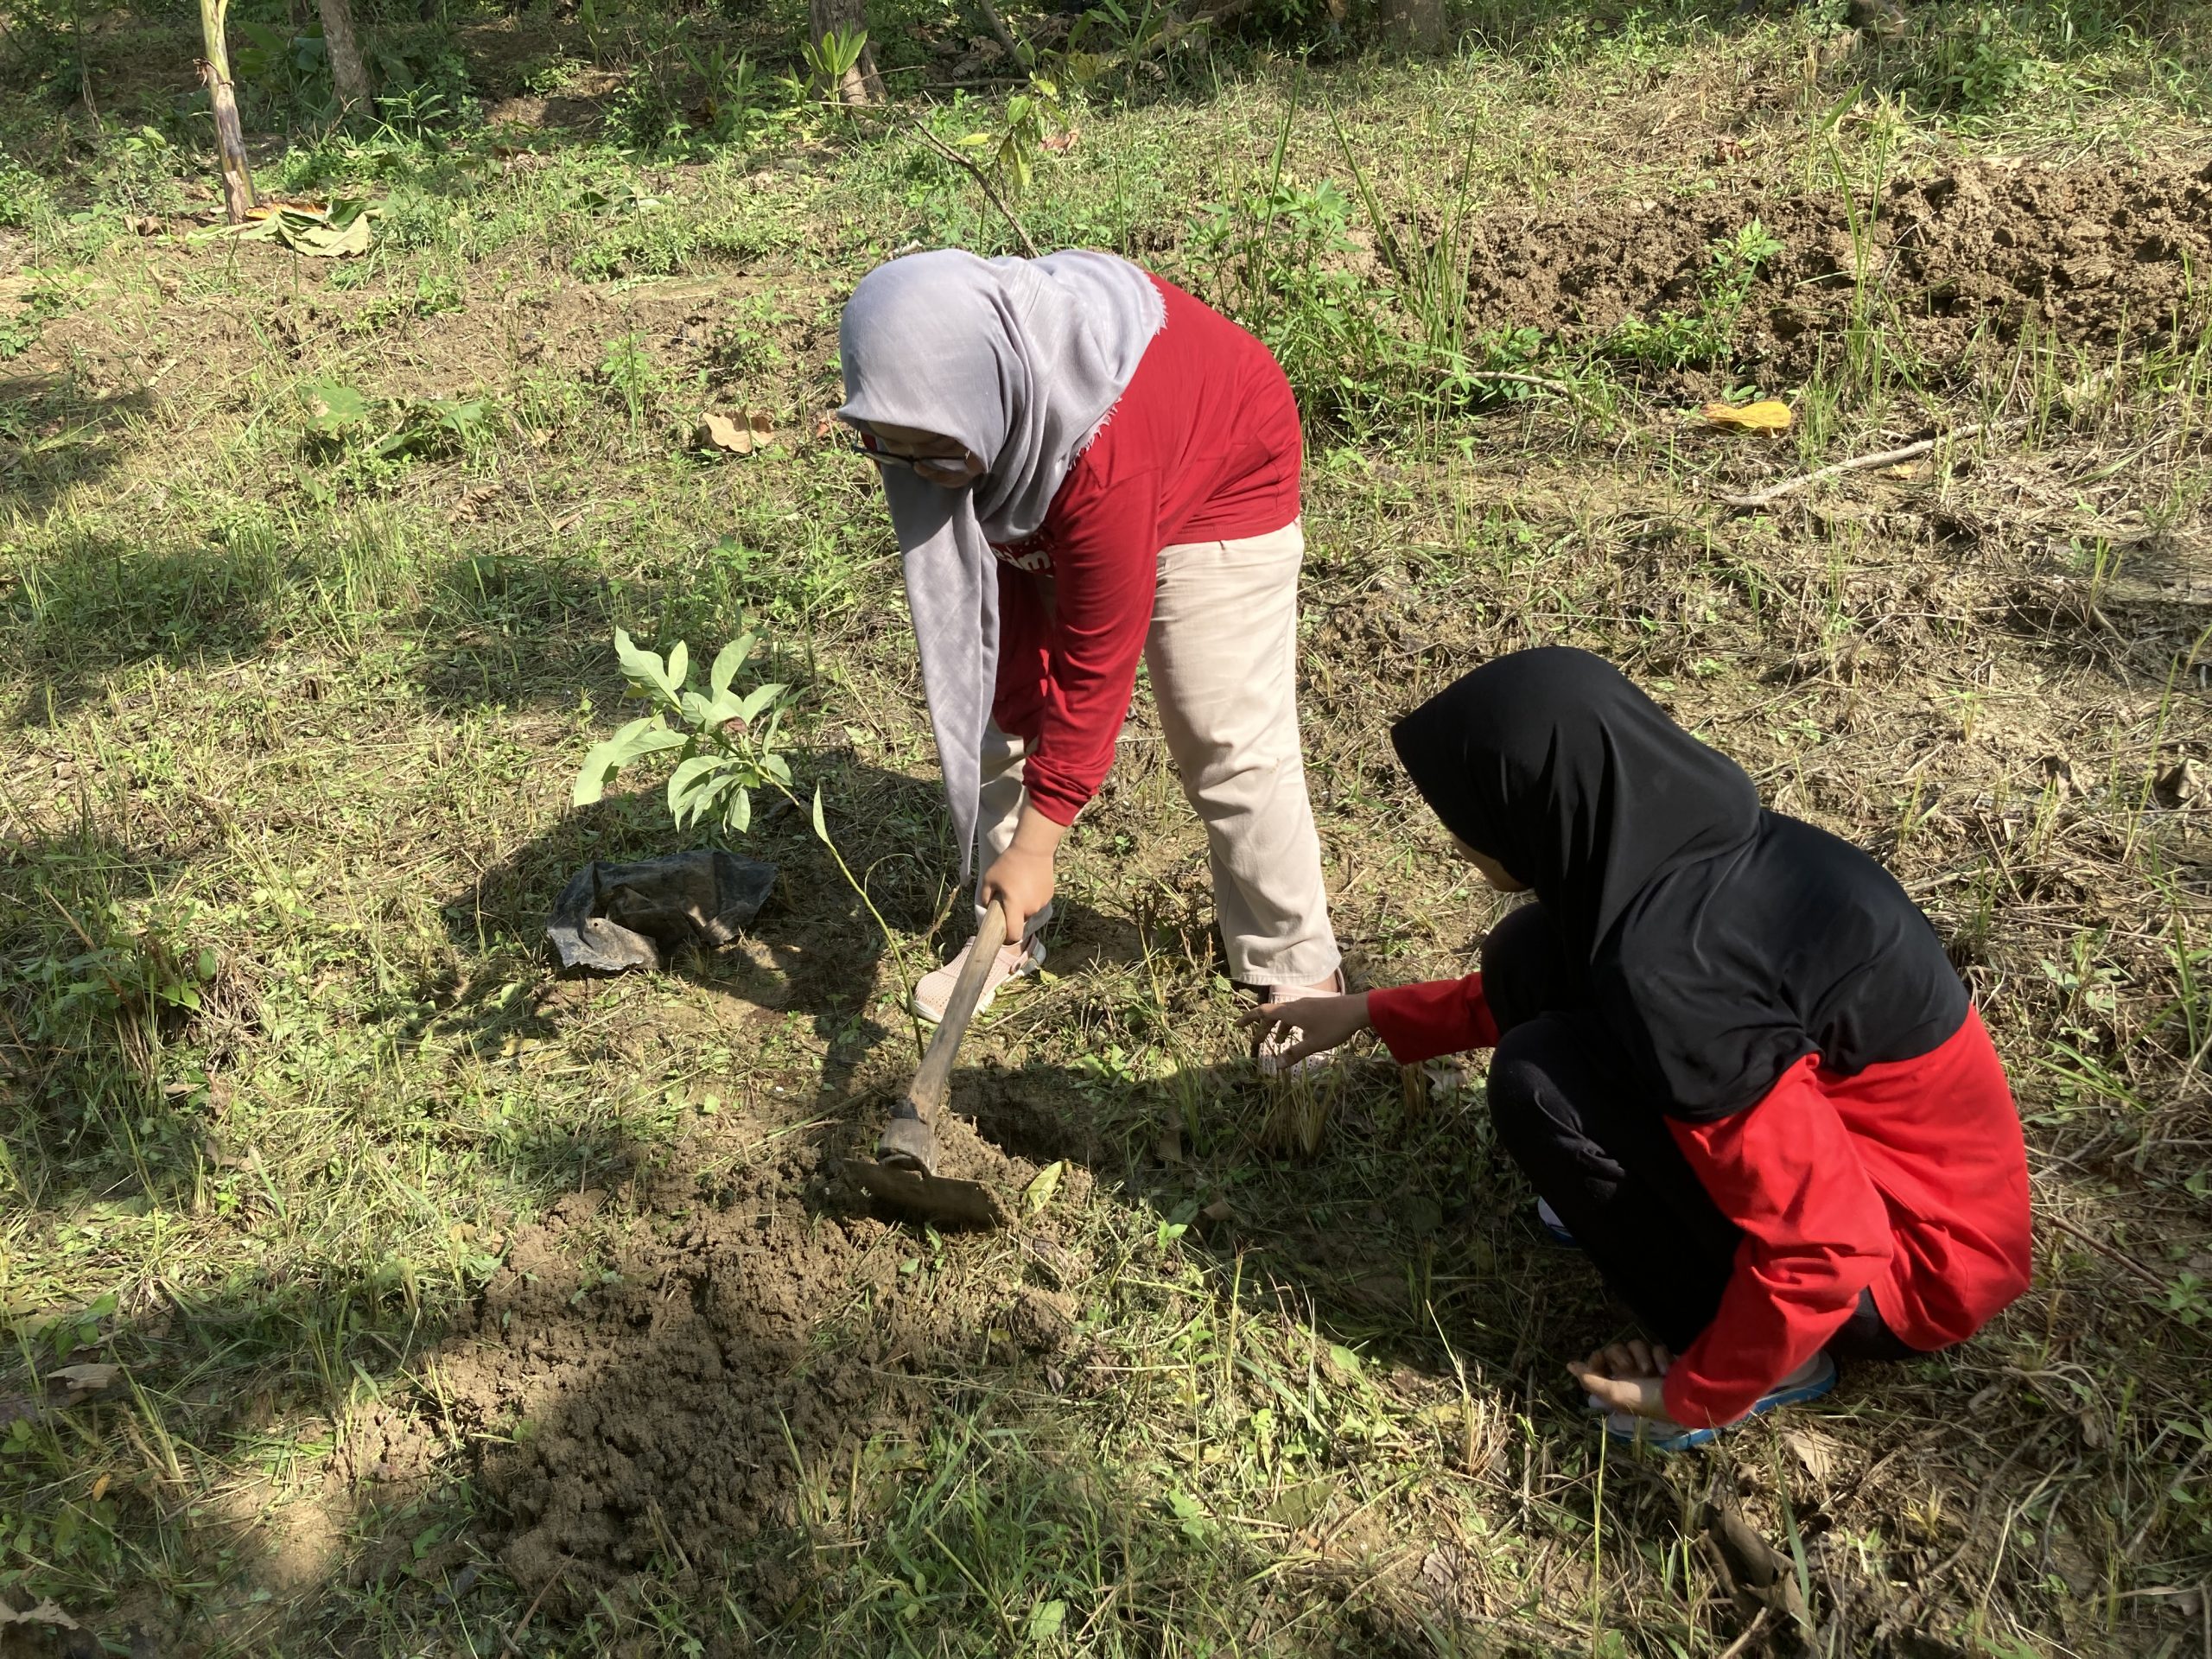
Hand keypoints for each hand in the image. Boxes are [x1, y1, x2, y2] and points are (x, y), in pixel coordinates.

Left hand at [979, 841, 1055, 941]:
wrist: (1033, 849)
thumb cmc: (1008, 864)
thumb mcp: (989, 879)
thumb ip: (986, 897)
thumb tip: (987, 908)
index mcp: (1015, 907)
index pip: (1014, 935)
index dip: (1008, 937)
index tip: (1003, 932)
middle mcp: (1031, 908)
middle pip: (1021, 921)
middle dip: (1014, 915)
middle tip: (1007, 898)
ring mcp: (1042, 902)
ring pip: (1030, 911)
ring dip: (1023, 905)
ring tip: (1019, 887)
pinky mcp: (1049, 895)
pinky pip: (1038, 902)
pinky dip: (1032, 897)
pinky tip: (1029, 882)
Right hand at [1237, 991, 1370, 1064]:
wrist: (1357, 1009)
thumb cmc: (1334, 1026)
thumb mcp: (1313, 1044)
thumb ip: (1294, 1054)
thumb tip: (1277, 1066)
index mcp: (1290, 1012)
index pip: (1262, 1013)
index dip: (1248, 1019)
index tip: (1237, 1025)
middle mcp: (1295, 1005)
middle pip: (1273, 1014)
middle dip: (1263, 1028)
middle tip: (1257, 1041)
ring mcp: (1306, 1004)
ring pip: (1286, 1015)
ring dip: (1279, 1027)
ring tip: (1279, 1042)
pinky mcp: (1316, 1006)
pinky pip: (1296, 1015)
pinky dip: (1291, 1025)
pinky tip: (1300, 1035)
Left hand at [1568, 1338, 1673, 1419]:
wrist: (1683, 1397)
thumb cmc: (1645, 1399)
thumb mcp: (1614, 1393)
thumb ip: (1591, 1379)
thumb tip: (1569, 1366)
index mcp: (1614, 1384)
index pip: (1597, 1360)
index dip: (1597, 1358)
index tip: (1601, 1360)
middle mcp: (1628, 1374)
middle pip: (1615, 1349)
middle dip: (1624, 1359)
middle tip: (1634, 1372)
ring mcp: (1646, 1366)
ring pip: (1635, 1345)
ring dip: (1644, 1358)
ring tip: (1653, 1374)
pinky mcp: (1663, 1359)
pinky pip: (1654, 1346)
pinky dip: (1660, 1358)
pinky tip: (1666, 1370)